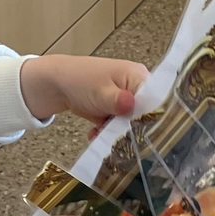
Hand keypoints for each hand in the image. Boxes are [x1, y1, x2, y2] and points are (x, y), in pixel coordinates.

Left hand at [19, 54, 148, 126]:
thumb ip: (117, 100)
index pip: (157, 98)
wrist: (58, 84)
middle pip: (146, 114)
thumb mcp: (100, 91)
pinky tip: (96, 134)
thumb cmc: (80, 79)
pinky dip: (109, 133)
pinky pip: (119, 127)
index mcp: (139, 76)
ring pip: (132, 123)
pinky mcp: (117, 112)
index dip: (153, 116)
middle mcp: (137, 88)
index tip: (143, 132)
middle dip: (134, 128)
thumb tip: (131, 105)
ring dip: (118, 133)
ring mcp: (127, 101)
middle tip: (122, 139)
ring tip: (103, 135)